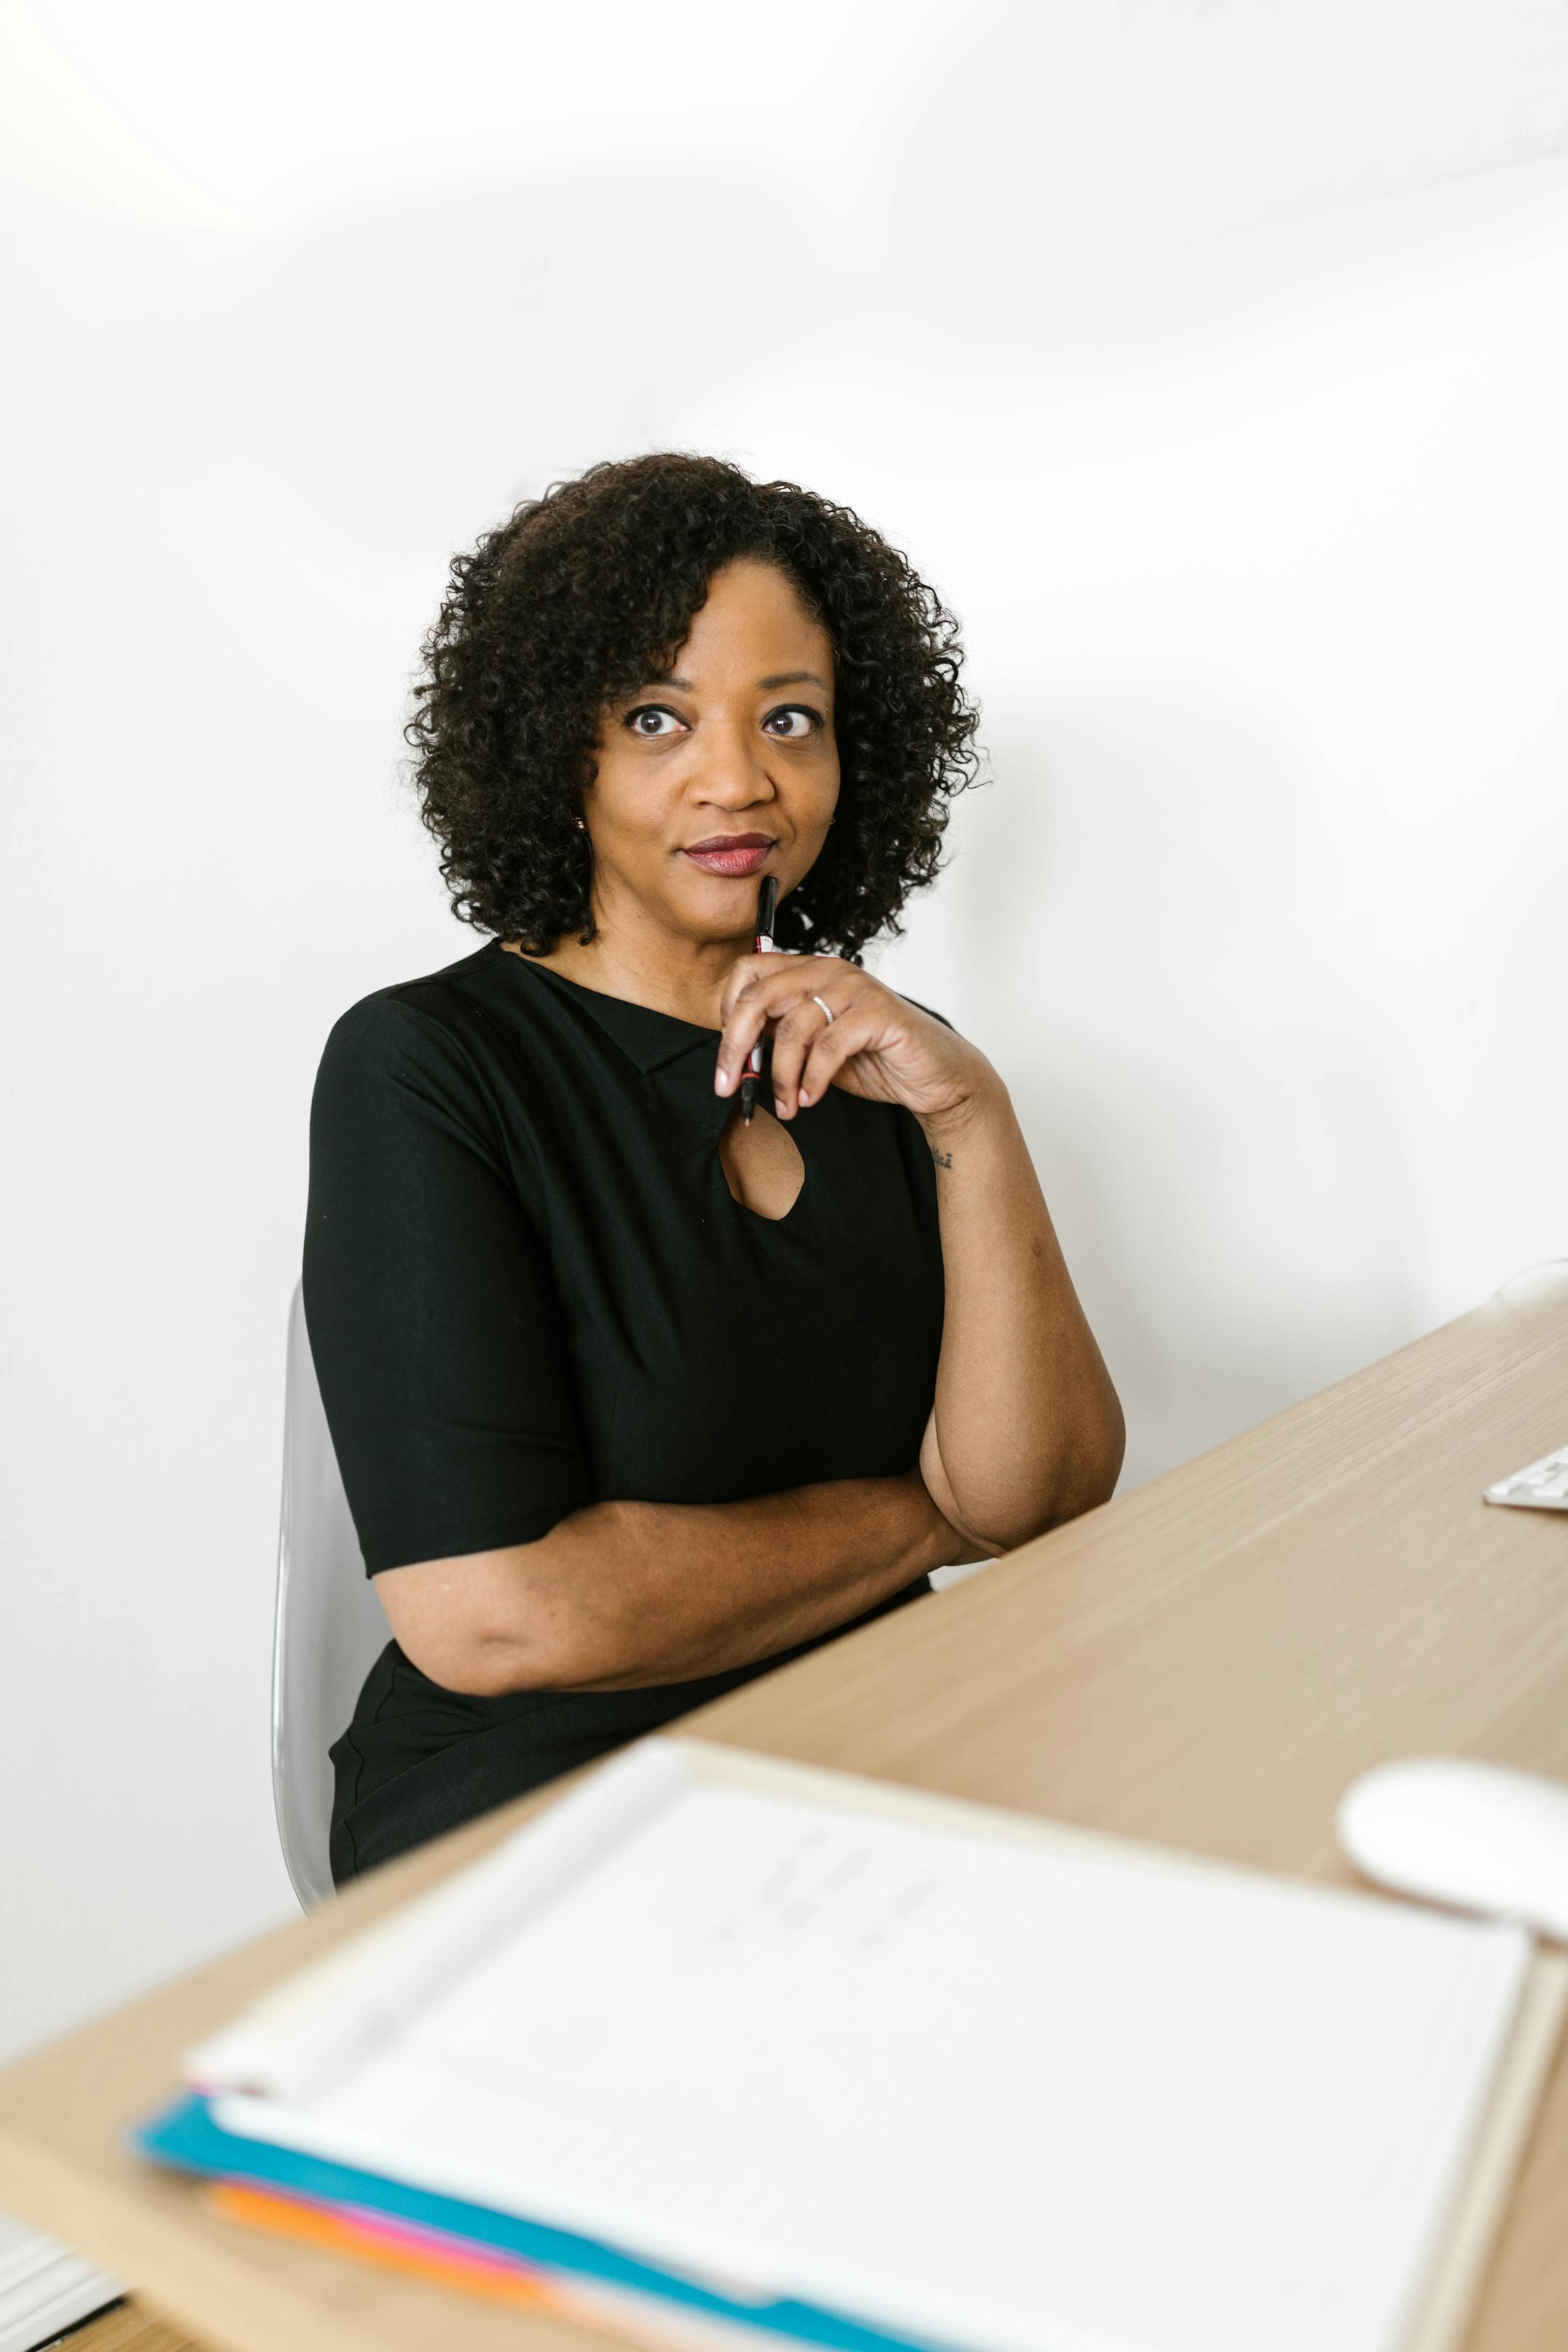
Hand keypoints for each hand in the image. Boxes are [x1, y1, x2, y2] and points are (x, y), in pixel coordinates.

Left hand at [714, 952, 993, 1127]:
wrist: (934, 1075)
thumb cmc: (873, 1059)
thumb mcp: (814, 1047)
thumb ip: (779, 1039)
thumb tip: (736, 1055)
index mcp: (808, 971)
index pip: (748, 973)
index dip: (727, 1013)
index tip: (727, 1055)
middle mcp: (828, 970)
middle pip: (759, 996)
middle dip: (735, 1046)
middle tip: (728, 1085)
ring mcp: (854, 988)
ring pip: (792, 1027)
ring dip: (780, 1076)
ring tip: (786, 1105)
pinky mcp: (877, 1013)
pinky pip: (829, 1046)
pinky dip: (812, 1079)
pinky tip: (810, 1098)